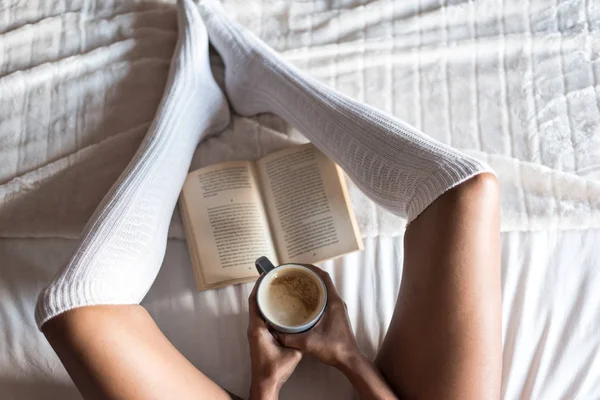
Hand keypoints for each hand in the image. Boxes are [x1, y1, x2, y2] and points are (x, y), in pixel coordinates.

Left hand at [247, 275, 301, 399]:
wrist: (265, 383)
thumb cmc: (275, 369)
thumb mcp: (293, 352)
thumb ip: (299, 338)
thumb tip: (309, 324)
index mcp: (257, 328)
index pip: (254, 301)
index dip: (259, 286)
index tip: (267, 274)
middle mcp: (253, 328)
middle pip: (255, 302)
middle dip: (263, 289)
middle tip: (277, 278)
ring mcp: (255, 332)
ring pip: (257, 310)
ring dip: (265, 299)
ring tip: (279, 289)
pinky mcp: (259, 337)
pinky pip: (261, 318)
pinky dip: (268, 309)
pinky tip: (279, 307)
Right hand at [275, 265, 361, 367]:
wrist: (349, 360)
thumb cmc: (333, 348)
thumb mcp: (308, 342)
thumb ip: (289, 338)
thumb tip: (273, 331)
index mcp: (333, 302)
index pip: (324, 277)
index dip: (311, 269)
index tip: (297, 267)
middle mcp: (337, 302)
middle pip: (323, 281)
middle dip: (308, 276)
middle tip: (292, 276)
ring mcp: (338, 309)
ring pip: (324, 290)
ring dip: (312, 286)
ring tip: (295, 287)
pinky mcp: (336, 316)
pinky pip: (325, 299)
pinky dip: (314, 297)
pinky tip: (302, 303)